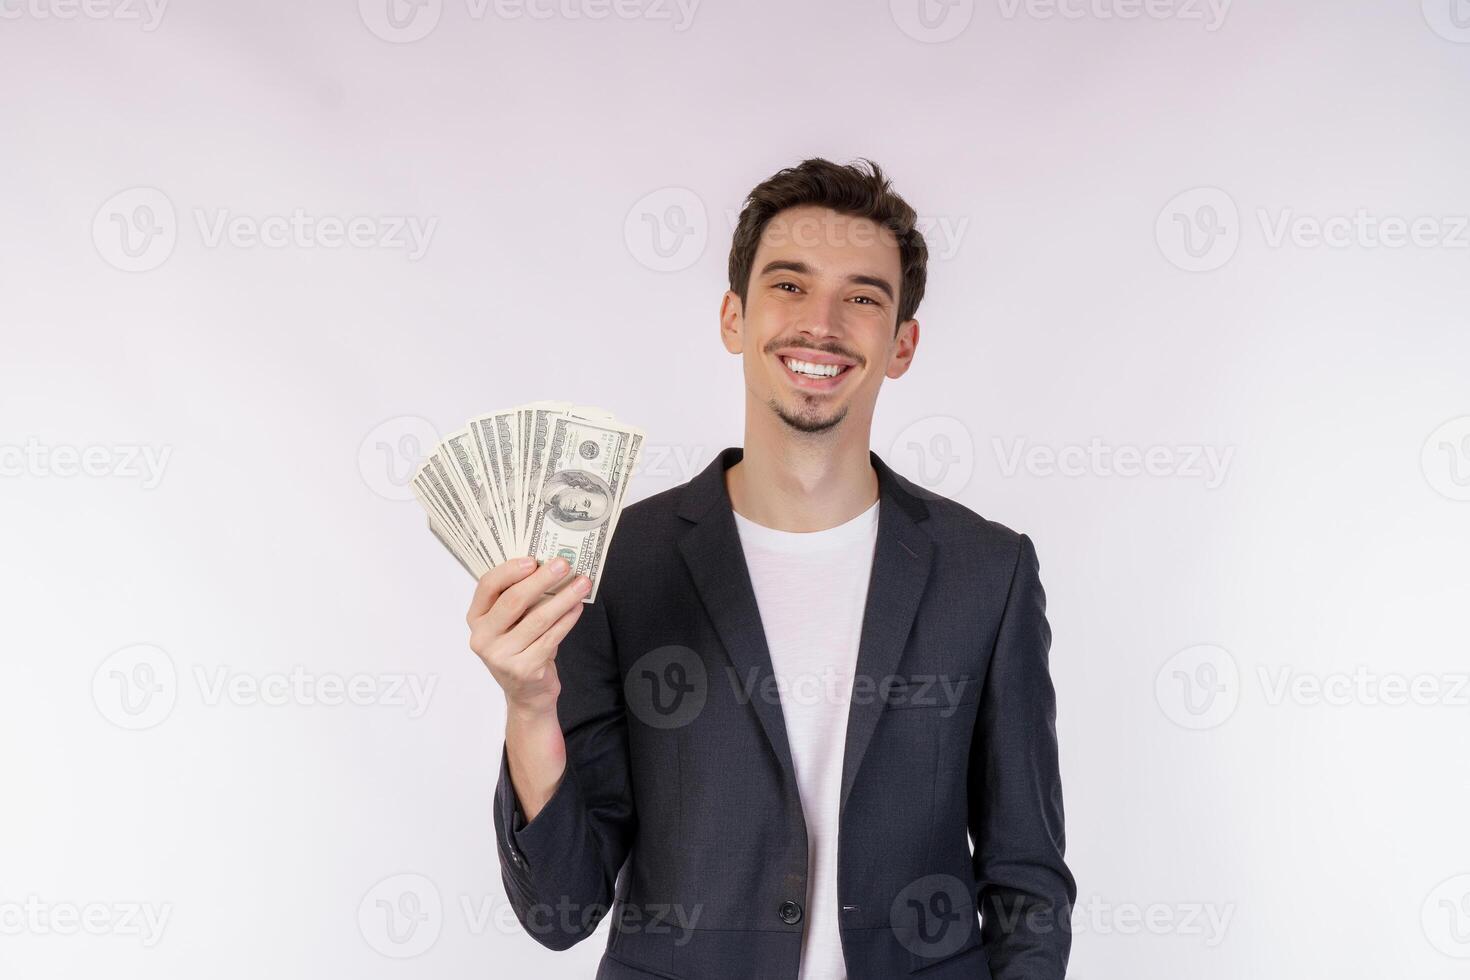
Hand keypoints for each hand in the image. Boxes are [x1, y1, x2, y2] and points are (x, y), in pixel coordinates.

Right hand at [466, 557, 589, 718]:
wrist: (527, 694)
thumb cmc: (521, 648)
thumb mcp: (511, 623)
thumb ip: (519, 598)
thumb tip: (549, 566)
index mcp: (476, 619)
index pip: (487, 586)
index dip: (510, 570)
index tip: (533, 560)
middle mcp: (483, 638)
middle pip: (513, 601)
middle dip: (542, 579)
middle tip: (563, 565)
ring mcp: (501, 656)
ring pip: (537, 619)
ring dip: (563, 598)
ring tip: (581, 584)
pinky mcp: (524, 669)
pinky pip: (551, 637)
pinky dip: (567, 619)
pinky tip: (577, 607)